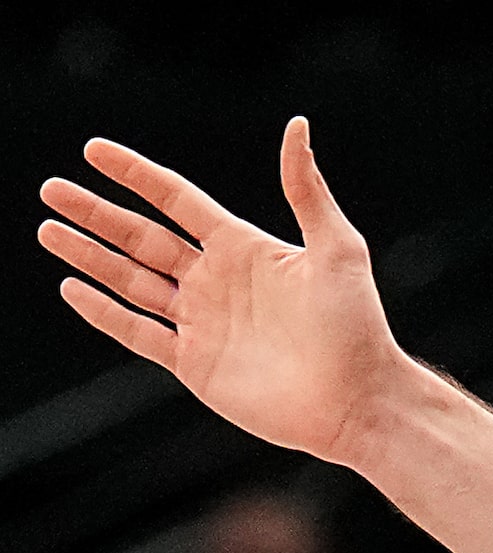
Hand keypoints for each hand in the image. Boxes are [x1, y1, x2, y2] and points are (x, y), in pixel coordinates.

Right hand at [39, 119, 408, 465]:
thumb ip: (307, 190)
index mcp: (244, 248)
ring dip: (90, 256)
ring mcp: (203, 323)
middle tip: (50, 188)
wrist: (360, 401)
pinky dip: (104, 312)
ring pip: (131, 281)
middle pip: (142, 237)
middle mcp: (217, 281)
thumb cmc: (358, 327)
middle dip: (96, 214)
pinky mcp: (196, 364)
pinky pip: (138, 333)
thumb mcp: (338, 250)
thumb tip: (296, 126)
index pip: (176, 200)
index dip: (135, 174)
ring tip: (47, 230)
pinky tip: (72, 288)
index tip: (94, 150)